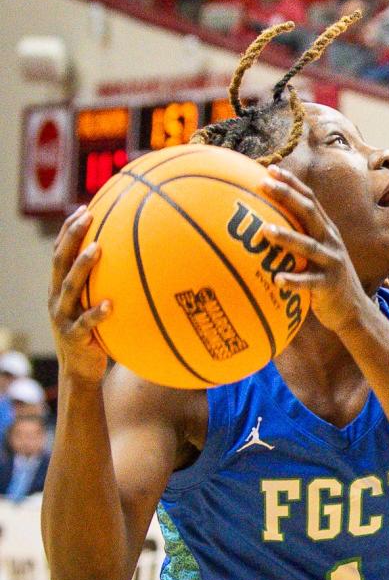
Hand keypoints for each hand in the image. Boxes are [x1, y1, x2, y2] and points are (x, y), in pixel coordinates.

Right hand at [48, 207, 110, 383]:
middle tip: (87, 216)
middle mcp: (57, 299)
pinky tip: (110, 304)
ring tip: (98, 249)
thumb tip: (140, 260)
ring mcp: (63, 318)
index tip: (84, 208)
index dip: (69, 229)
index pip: (60, 252)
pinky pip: (85, 324)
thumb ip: (107, 285)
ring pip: (69, 287)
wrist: (80, 372)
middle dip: (72, 236)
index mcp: (60, 288)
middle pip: (60, 261)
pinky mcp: (74, 337)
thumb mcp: (95, 305)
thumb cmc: (95, 333)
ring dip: (82, 267)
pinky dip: (96, 313)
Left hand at [262, 167, 370, 334]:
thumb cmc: (325, 279)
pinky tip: (276, 280)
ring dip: (287, 237)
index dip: (292, 183)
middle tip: (264, 184)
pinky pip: (309, 283)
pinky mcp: (329, 286)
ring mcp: (331, 262)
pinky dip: (293, 281)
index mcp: (326, 230)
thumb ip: (298, 237)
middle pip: (310, 212)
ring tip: (265, 230)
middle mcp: (330, 241)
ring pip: (308, 246)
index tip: (270, 170)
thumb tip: (265, 224)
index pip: (310, 200)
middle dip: (287, 196)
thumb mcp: (316, 253)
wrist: (353, 309)